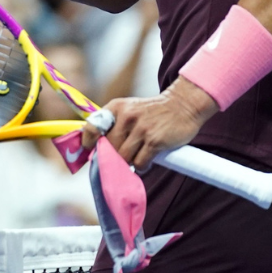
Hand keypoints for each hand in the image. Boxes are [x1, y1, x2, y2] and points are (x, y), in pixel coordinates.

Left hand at [80, 79, 217, 170]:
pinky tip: (146, 161)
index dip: (88, 142)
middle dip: (112, 157)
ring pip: (123, 157)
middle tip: (119, 160)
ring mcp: (141, 129)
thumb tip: (96, 146)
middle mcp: (126, 117)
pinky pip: (140, 163)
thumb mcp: (130, 109)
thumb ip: (115, 124)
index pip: (93, 126)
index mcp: (117, 107)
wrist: (184, 105)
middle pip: (109, 148)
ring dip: (128, 163)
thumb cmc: (154, 112)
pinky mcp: (155, 141)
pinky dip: (141, 167)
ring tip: (136, 159)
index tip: (89, 150)